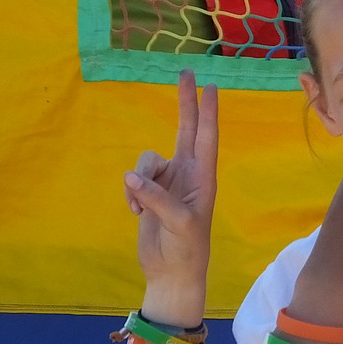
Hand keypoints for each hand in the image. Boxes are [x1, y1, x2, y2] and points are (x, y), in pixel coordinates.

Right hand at [124, 70, 217, 324]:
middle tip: (187, 71)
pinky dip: (131, 194)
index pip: (207, 137)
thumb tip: (132, 177)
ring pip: (147, 160)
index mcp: (204, 178)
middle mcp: (188, 174)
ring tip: (143, 209)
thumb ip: (157, 199)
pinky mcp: (150, 192)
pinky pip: (134, 179)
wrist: (171, 272)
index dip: (208, 112)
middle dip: (185, 102)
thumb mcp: (178, 224)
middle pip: (186, 129)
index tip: (211, 86)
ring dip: (139, 181)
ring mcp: (169, 182)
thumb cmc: (186, 249)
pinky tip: (136, 214)